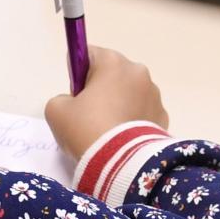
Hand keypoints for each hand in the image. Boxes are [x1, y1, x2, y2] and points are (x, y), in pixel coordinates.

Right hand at [44, 47, 167, 161]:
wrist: (119, 163)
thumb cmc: (86, 129)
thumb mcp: (56, 111)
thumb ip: (62, 98)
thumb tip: (75, 103)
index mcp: (112, 63)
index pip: (89, 55)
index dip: (78, 75)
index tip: (75, 96)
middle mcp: (138, 72)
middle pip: (112, 74)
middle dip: (101, 90)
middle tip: (89, 117)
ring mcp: (154, 95)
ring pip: (129, 93)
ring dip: (119, 105)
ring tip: (107, 131)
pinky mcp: (163, 116)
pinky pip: (142, 113)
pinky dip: (133, 121)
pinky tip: (122, 138)